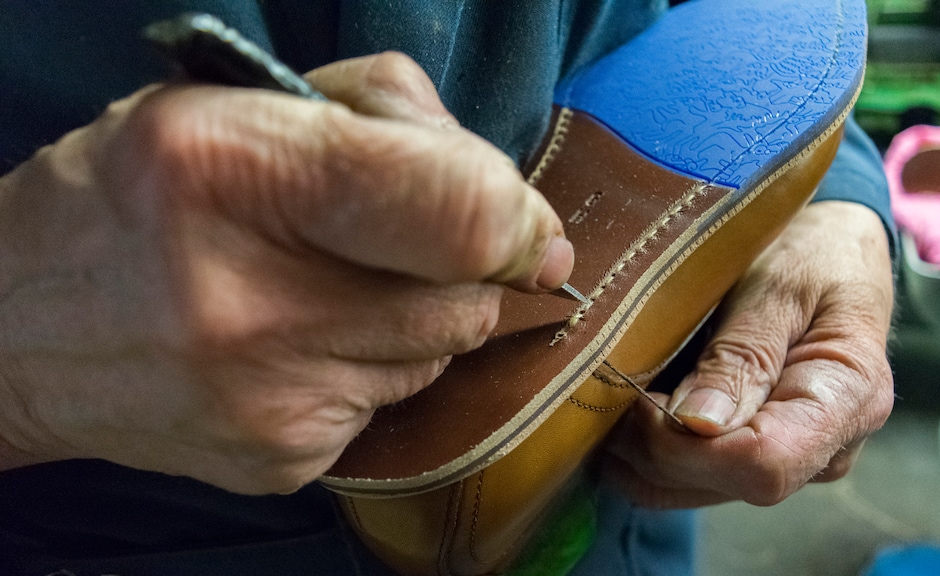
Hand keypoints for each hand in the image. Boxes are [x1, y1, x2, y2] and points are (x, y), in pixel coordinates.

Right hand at [0, 53, 572, 493]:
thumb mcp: (235, 104)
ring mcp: (264, 398)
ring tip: (316, 289)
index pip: (456, 212)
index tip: (524, 227)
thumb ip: (390, 121)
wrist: (15, 333)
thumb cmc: (131, 197)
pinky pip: (388, 404)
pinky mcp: (280, 459)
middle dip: (458, 267)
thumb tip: (515, 211)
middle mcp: (246, 300)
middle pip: (465, 298)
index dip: (515, 219)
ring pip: (436, 354)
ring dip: (409, 316)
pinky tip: (291, 346)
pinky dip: (366, 370)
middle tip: (388, 243)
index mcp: (230, 169)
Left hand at [604, 201, 893, 507]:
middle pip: (725, 482)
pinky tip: (627, 410)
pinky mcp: (754, 461)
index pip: (764, 463)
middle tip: (612, 384)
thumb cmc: (813, 257)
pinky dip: (645, 454)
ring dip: (640, 453)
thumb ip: (743, 355)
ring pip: (695, 491)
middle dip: (653, 444)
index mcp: (847, 401)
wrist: (837, 255)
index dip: (689, 445)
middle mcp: (825, 451)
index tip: (641, 396)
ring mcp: (790, 463)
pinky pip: (689, 481)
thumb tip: (697, 425)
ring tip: (615, 392)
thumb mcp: (777, 287)